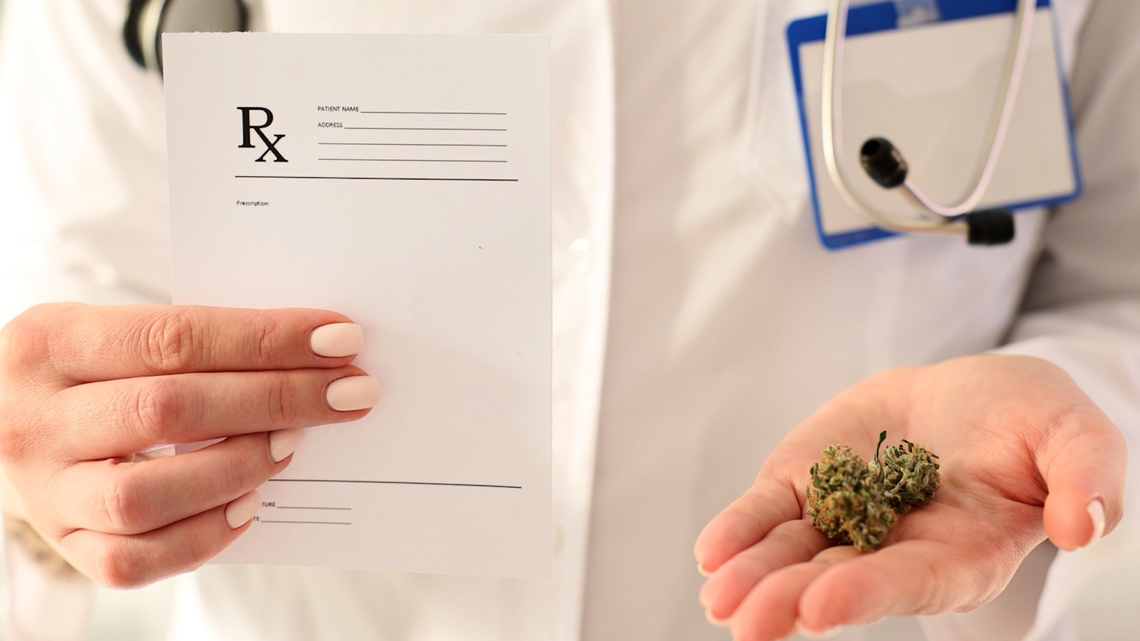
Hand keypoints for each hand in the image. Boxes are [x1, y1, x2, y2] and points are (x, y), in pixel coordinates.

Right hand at [0, 303, 378, 587]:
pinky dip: (206, 536)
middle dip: (277, 398)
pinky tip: (251, 504)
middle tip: (350, 393)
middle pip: (169, 410)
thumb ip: (194, 345)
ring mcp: (45, 491)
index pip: (175, 337)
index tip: (341, 339)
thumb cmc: (91, 372)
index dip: (266, 339)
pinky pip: (136, 560)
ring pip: (147, 495)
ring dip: (240, 466)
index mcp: (50, 342)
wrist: (5, 422)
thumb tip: (312, 354)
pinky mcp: (65, 543)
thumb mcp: (114, 335)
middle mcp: (35, 418)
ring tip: (294, 443)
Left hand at [693, 355, 1125, 640]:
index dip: (867, 594)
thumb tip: (1083, 526)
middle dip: (790, 601)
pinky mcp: (810, 483)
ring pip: (792, 553)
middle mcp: (895, 549)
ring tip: (718, 600)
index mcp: (961, 554)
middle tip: (748, 624)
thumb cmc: (1031, 422)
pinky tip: (712, 553)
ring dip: (753, 577)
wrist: (971, 390)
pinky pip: (769, 511)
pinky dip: (740, 531)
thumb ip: (1085, 479)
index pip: (910, 581)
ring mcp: (845, 519)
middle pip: (838, 580)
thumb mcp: (1076, 438)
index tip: (821, 608)